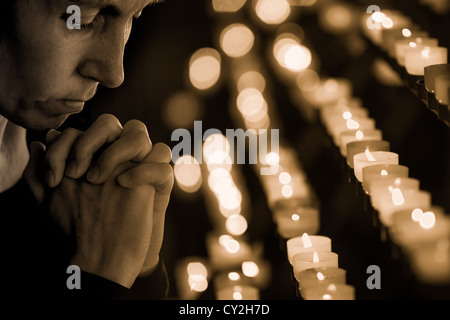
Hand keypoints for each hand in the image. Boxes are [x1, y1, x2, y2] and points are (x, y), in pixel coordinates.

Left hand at [24, 113, 173, 282]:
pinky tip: (124, 185)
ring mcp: (139, 166)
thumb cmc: (82, 227)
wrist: (108, 257)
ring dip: (117, 149)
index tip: (54, 176)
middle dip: (90, 140)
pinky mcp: (159, 183)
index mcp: (94, 154)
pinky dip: (143, 170)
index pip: (82, 129)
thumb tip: (38, 144)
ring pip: (139, 133)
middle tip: (77, 173)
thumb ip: (40, 175)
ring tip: (97, 179)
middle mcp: (117, 155)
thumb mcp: (53, 202)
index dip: (65, 145)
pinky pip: (161, 165)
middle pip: (110, 122)